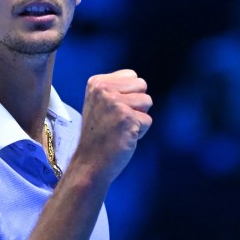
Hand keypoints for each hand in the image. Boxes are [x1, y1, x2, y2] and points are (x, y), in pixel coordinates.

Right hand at [72, 70, 151, 186]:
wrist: (90, 163)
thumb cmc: (98, 136)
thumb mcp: (99, 104)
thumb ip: (116, 90)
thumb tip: (140, 83)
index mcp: (96, 83)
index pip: (131, 75)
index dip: (129, 95)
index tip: (113, 111)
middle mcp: (103, 90)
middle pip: (142, 85)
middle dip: (137, 104)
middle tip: (118, 120)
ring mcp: (114, 103)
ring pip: (147, 101)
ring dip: (139, 118)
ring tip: (121, 129)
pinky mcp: (127, 118)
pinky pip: (148, 120)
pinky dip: (140, 132)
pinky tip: (124, 138)